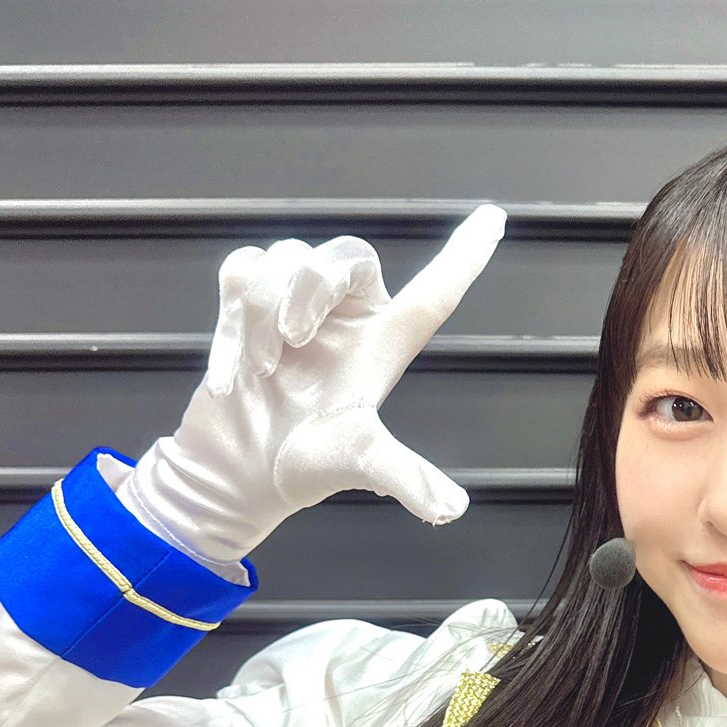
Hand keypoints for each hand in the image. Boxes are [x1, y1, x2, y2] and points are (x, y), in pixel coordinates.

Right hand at [117, 205, 506, 565]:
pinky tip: (233, 370)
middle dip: (312, 286)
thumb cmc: (304, 466)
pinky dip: (231, 321)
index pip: (436, 291)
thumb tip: (450, 508)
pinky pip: (242, 269)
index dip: (467, 254)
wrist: (236, 472)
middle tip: (292, 339)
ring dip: (264, 316)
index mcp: (386, 344)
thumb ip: (403, 476)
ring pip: (286, 258)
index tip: (496, 217)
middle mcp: (349, 317)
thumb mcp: (359, 464)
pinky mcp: (248, 302)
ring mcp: (297, 306)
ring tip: (263, 371)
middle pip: (348, 253)